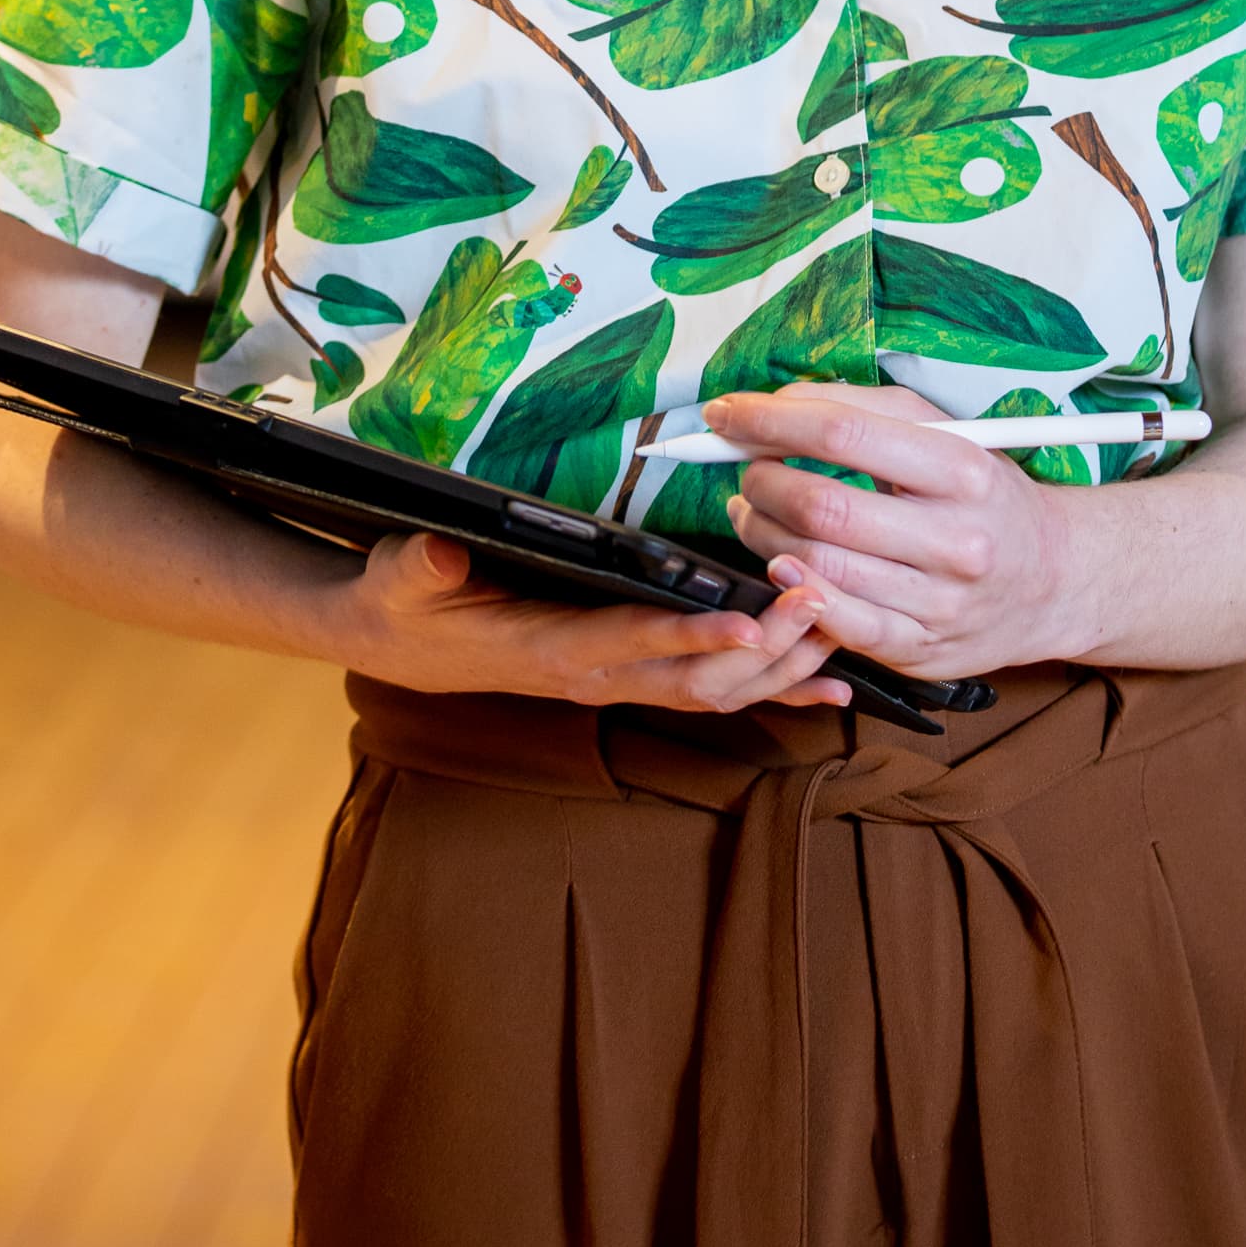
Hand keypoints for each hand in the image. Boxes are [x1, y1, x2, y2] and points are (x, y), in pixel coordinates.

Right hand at [320, 528, 853, 714]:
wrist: (405, 642)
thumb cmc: (410, 603)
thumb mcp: (402, 577)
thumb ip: (423, 567)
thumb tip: (439, 553)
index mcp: (549, 650)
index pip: (628, 644)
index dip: (689, 638)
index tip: (748, 623)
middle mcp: (595, 678)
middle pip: (696, 680)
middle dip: (765, 649)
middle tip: (824, 602)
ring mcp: (618, 683)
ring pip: (716, 693)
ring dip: (782, 668)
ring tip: (843, 630)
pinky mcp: (633, 676)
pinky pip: (715, 693)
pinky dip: (775, 690)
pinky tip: (830, 685)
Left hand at [716, 381, 1096, 680]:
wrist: (1054, 580)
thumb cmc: (985, 495)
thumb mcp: (948, 434)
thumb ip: (862, 411)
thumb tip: (774, 405)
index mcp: (963, 469)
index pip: (842, 434)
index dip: (767, 420)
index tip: (726, 413)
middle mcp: (957, 538)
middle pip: (820, 504)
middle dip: (760, 479)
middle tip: (747, 468)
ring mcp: (940, 602)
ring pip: (815, 565)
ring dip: (761, 531)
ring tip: (754, 511)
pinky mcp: (921, 649)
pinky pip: (837, 623)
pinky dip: (792, 589)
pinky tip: (779, 563)